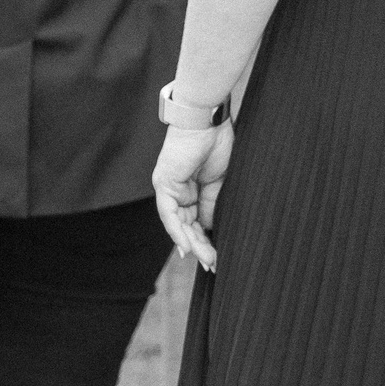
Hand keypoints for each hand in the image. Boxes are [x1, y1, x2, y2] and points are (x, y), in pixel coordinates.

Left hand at [151, 123, 232, 270]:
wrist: (209, 120)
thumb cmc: (218, 142)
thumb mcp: (220, 181)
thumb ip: (213, 204)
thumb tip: (211, 227)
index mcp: (192, 190)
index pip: (196, 221)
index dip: (206, 239)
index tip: (217, 257)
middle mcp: (178, 191)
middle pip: (187, 226)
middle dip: (201, 247)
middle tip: (213, 264)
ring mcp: (169, 189)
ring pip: (178, 224)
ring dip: (192, 243)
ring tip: (205, 259)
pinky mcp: (164, 184)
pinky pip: (169, 214)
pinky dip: (178, 231)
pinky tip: (187, 247)